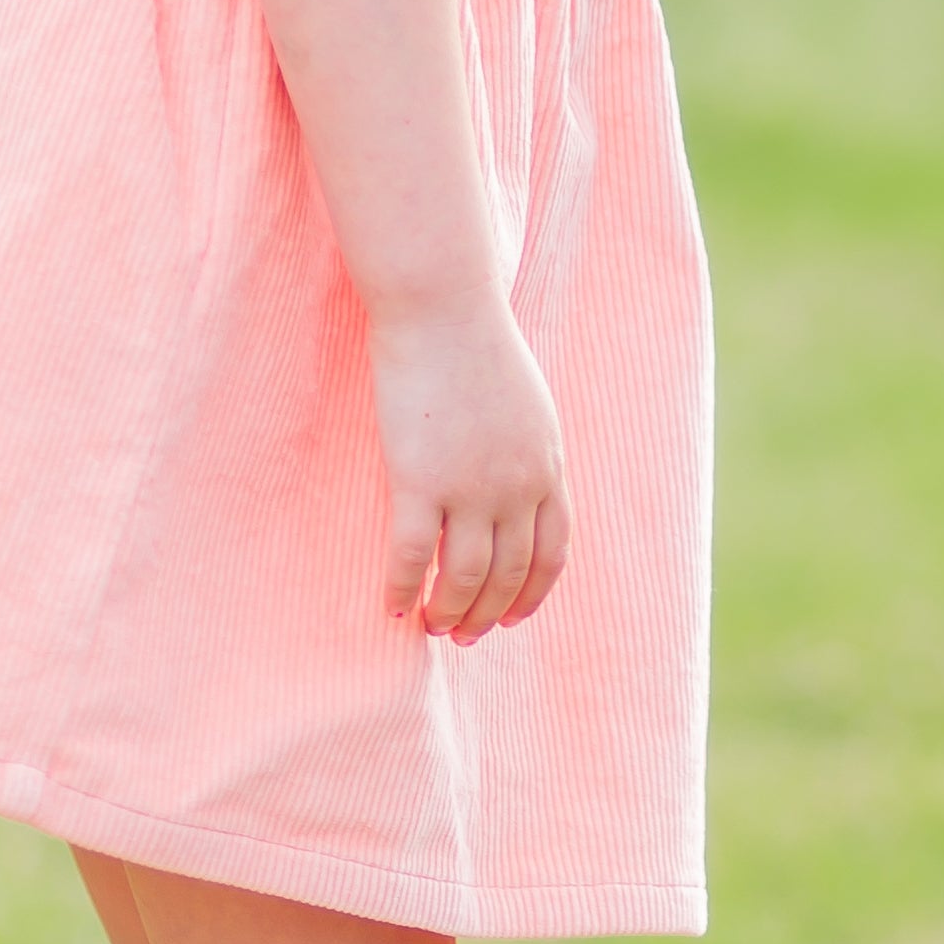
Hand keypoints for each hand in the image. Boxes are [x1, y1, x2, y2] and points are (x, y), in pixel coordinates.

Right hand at [367, 294, 570, 641]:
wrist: (444, 307)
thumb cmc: (478, 345)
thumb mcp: (528, 405)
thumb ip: (528, 452)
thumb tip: (517, 489)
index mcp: (548, 467)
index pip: (552, 554)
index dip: (532, 594)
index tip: (512, 618)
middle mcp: (517, 487)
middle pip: (508, 574)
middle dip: (487, 614)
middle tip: (462, 636)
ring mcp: (470, 487)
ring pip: (463, 577)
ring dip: (447, 612)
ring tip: (430, 627)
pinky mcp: (419, 479)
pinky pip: (412, 554)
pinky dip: (401, 586)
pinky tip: (391, 605)